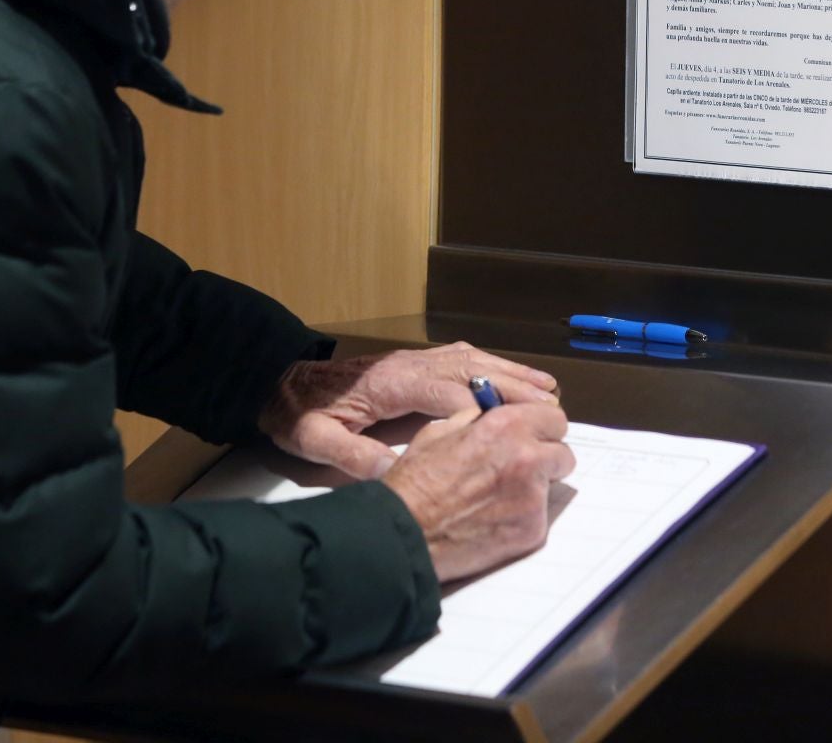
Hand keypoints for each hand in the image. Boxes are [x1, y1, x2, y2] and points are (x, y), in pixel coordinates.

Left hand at [257, 342, 559, 479]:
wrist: (280, 383)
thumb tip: (392, 471)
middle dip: (512, 388)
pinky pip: (464, 360)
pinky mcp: (415, 363)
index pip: (448, 394)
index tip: (514, 428)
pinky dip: (495, 367)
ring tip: (548, 389)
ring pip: (473, 361)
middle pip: (471, 371)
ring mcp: (415, 359)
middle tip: (551, 408)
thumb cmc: (298, 414)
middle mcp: (410, 364)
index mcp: (391, 383)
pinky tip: (515, 377)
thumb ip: (351, 456)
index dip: (482, 410)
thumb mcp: (314, 440)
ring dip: (511, 373)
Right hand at [382, 403, 575, 581]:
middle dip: (545, 458)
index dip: (542, 428)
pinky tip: (493, 520)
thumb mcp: (439, 432)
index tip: (533, 436)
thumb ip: (476, 418)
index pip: (555, 418)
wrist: (405, 534)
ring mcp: (534, 497)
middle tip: (519, 469)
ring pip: (552, 488)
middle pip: (564, 453)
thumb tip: (492, 413)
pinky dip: (522, 519)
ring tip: (497, 498)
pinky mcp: (533, 530)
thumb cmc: (415, 483)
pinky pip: (540, 518)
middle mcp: (527, 456)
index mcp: (506, 425)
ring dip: (534, 489)